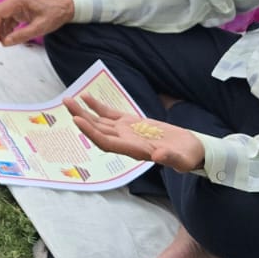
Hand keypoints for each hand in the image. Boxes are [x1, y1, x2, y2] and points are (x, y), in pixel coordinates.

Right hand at [0, 0, 75, 46]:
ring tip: (6, 42)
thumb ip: (22, 35)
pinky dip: (5, 29)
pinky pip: (5, 20)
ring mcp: (14, 6)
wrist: (64, 9)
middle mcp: (13, 2)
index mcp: (17, 2)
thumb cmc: (54, 15)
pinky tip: (10, 37)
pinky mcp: (17, 12)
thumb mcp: (40, 27)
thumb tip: (5, 42)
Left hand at [65, 94, 203, 171]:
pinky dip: (97, 107)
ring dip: (83, 111)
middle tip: (66, 103)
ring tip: (68, 99)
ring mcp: (126, 132)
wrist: (191, 150)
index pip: (107, 142)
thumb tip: (159, 156)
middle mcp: (125, 141)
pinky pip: (110, 114)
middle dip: (81, 117)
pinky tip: (86, 97)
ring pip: (100, 122)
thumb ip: (171, 158)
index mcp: (134, 151)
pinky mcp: (131, 123)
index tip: (77, 120)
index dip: (91, 132)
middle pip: (98, 130)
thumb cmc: (188, 157)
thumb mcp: (184, 160)